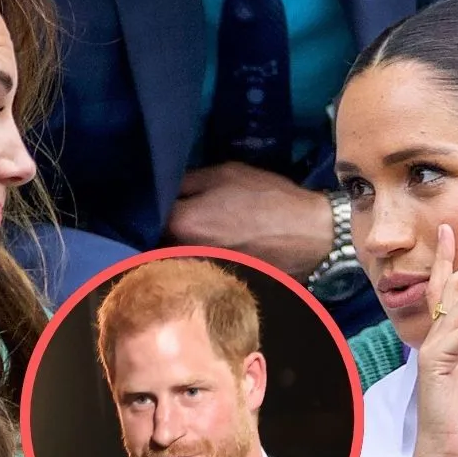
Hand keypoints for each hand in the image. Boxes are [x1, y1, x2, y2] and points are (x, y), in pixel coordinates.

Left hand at [166, 162, 331, 276]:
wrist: (310, 238)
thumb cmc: (268, 200)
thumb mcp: (225, 174)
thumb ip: (187, 180)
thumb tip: (163, 187)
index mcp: (181, 222)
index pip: (147, 212)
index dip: (150, 202)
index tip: (152, 196)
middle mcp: (182, 253)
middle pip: (157, 238)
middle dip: (158, 227)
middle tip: (169, 212)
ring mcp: (197, 272)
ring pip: (173, 255)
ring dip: (174, 244)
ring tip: (189, 230)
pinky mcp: (213, 282)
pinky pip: (192, 267)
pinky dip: (192, 258)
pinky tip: (205, 248)